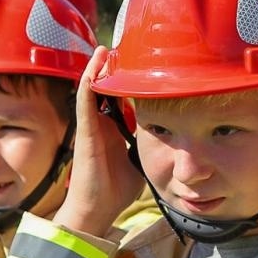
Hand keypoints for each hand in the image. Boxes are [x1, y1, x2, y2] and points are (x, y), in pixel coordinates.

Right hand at [55, 47, 143, 235]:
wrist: (98, 209)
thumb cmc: (116, 189)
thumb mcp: (140, 160)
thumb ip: (150, 146)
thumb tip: (173, 139)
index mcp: (114, 130)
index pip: (120, 98)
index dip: (127, 80)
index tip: (139, 63)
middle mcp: (100, 125)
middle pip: (105, 89)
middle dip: (112, 70)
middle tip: (122, 48)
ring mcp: (91, 128)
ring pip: (91, 91)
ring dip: (96, 70)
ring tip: (104, 50)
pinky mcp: (85, 134)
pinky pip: (84, 105)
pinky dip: (88, 85)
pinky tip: (93, 69)